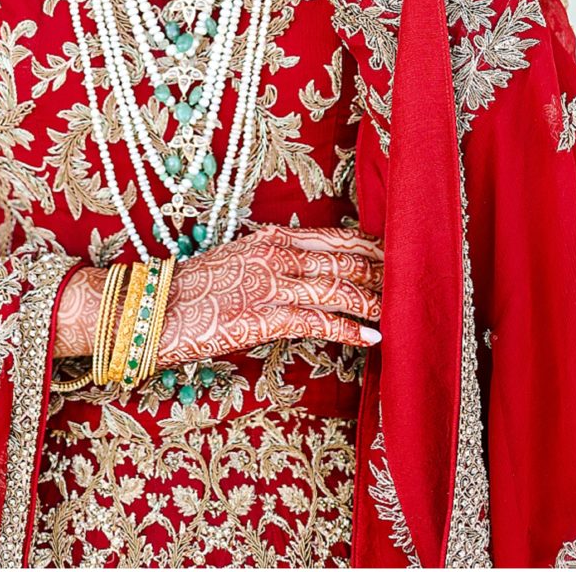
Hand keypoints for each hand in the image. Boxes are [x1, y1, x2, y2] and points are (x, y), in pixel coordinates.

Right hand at [153, 222, 383, 368]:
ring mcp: (275, 284)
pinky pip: (320, 321)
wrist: (161, 306)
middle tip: (415, 278)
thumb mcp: (239, 260)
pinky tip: (372, 337)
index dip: (369, 246)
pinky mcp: (269, 316)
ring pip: (340, 288)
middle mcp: (279, 254)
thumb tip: (305, 270)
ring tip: (403, 309)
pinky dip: (350, 328)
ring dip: (375, 300)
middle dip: (382, 271)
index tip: (395, 252)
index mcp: (273, 238)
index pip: (334, 238)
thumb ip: (274, 260)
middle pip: (344, 260)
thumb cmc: (197, 288)